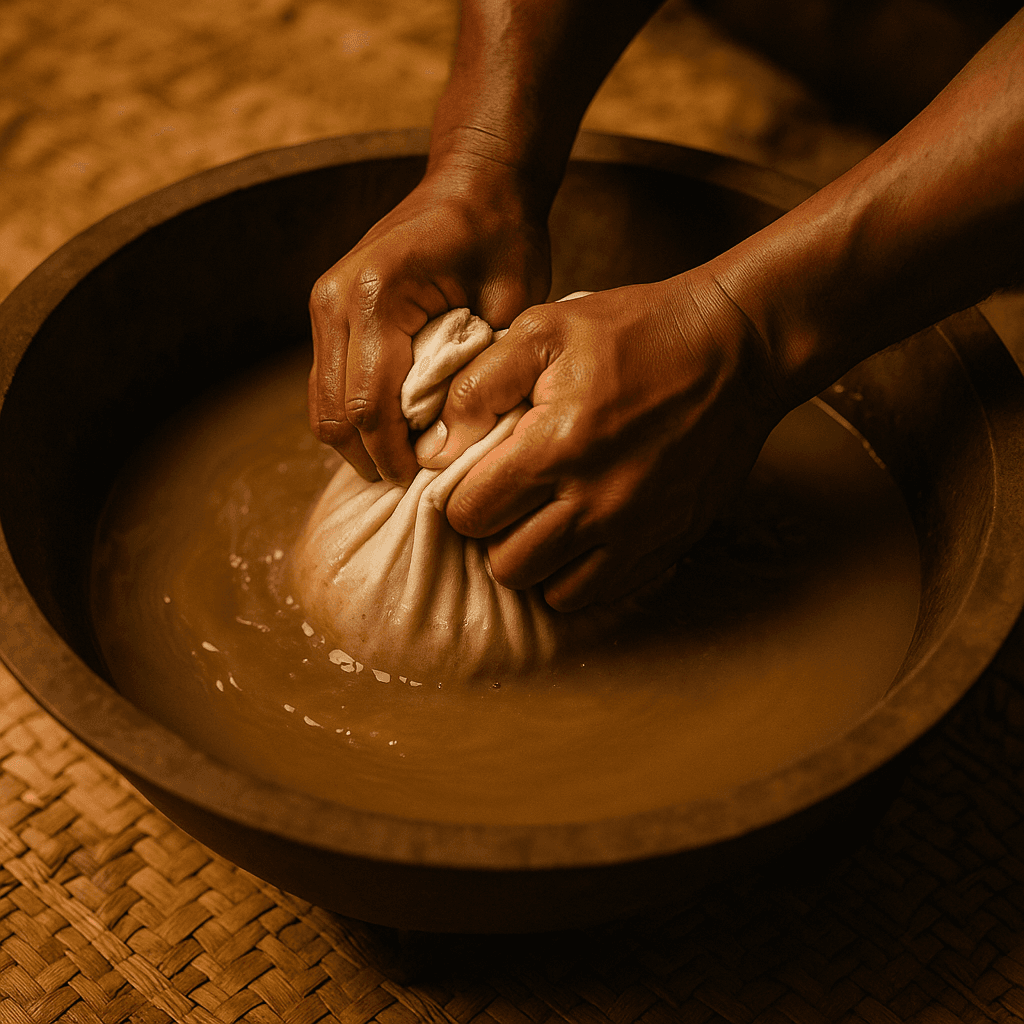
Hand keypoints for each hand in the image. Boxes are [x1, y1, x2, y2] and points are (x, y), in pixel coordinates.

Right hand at [308, 157, 550, 484]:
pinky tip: (392, 428)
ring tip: (403, 459)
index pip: (371, 405)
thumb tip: (452, 441)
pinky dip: (353, 416)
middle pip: (335, 414)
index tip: (426, 480)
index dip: (395, 456)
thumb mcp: (509, 304)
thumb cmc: (501, 237)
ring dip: (357, 442)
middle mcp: (335, 300)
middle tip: (415, 479)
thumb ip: (478, 371)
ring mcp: (324, 304)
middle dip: (372, 458)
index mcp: (376, 295)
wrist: (474, 182)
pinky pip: (327, 385)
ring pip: (321, 406)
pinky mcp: (327, 310)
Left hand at [415, 274, 788, 610]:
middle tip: (511, 501)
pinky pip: (604, 592)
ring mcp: (636, 531)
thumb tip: (437, 446)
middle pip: (507, 565)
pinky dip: (582, 574)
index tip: (480, 478)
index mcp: (556, 447)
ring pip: (553, 591)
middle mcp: (595, 503)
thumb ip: (479, 386)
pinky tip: (584, 535)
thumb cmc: (636, 332)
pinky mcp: (668, 543)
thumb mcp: (545, 329)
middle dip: (497, 535)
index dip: (463, 498)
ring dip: (538, 561)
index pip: (471, 516)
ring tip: (545, 521)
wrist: (736, 348)